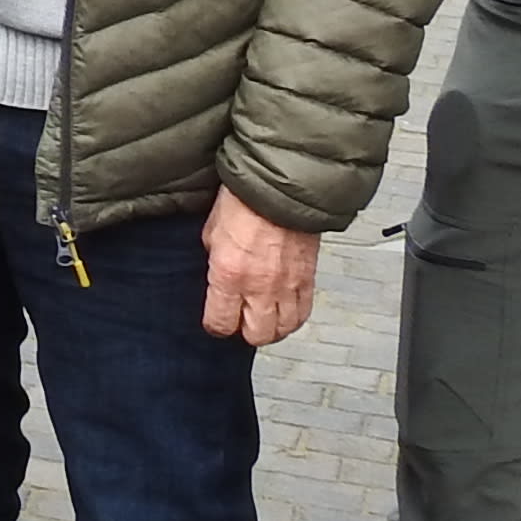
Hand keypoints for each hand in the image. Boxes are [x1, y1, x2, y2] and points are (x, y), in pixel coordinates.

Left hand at [200, 193, 321, 346]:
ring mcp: (287, 285)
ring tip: (263, 318)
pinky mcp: (308, 279)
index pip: (221, 323)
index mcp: (229, 274)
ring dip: (272, 327)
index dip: (216, 325)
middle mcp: (259, 286)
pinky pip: (303, 313)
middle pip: (256, 335)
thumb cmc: (246, 199)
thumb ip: (214, 258)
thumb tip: (216, 270)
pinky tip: (285, 310)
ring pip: (283, 329)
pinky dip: (293, 317)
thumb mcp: (212, 230)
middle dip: (245, 331)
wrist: (283, 184)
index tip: (216, 320)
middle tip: (241, 320)